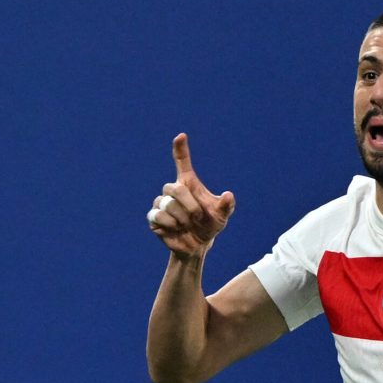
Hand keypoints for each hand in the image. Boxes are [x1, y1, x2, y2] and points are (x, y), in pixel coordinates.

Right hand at [148, 133, 235, 257]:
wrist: (197, 246)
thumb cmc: (209, 226)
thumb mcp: (222, 217)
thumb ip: (226, 206)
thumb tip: (228, 195)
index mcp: (189, 184)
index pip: (182, 162)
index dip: (180, 149)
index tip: (181, 136)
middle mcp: (173, 190)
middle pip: (175, 188)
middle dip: (189, 205)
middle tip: (197, 216)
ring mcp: (161, 203)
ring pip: (167, 204)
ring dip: (182, 218)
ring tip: (187, 225)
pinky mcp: (153, 217)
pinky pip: (158, 216)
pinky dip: (171, 225)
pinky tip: (176, 229)